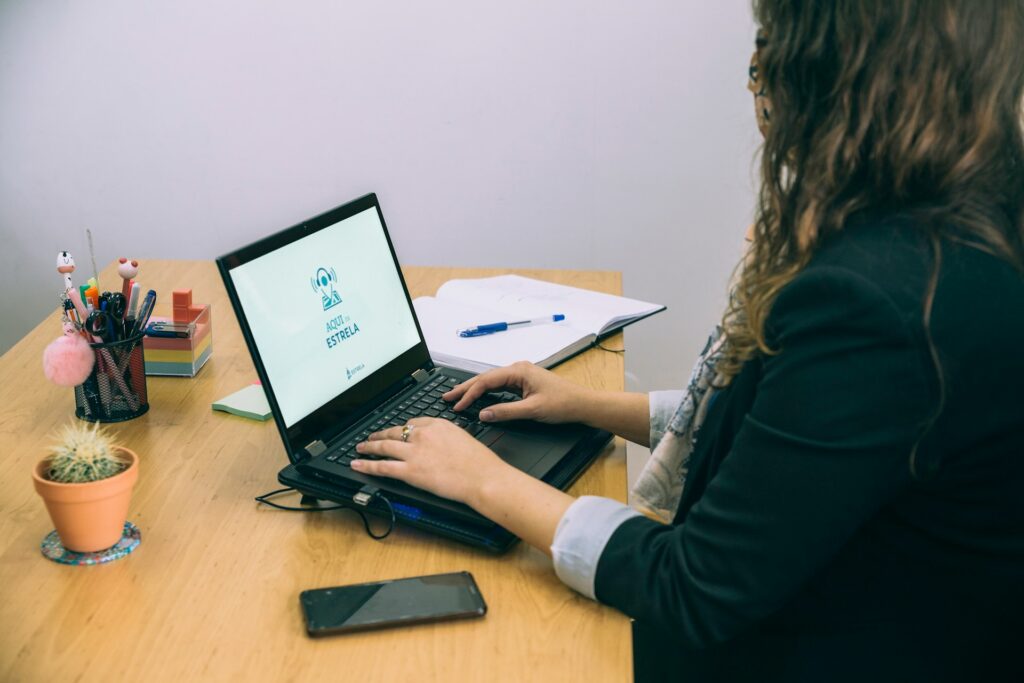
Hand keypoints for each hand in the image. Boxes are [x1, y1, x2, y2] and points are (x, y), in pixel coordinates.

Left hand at [352, 418, 509, 506]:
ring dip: (369, 446)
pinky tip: (357, 464)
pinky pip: (383, 466)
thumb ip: (446, 437)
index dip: (402, 428)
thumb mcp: (463, 438)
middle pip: (394, 431)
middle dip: (380, 434)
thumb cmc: (479, 463)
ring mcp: (414, 452)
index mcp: (437, 425)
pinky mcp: (410, 471)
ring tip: (360, 448)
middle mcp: (423, 435)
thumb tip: (439, 443)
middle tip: (371, 437)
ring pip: (384, 446)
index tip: (398, 431)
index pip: (413, 423)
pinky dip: (367, 465)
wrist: (482, 477)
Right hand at [444, 361, 593, 424]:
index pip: (486, 381)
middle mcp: (518, 369)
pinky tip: (477, 398)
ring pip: (491, 382)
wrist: (583, 404)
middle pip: (485, 378)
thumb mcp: (532, 410)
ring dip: (474, 390)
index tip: (458, 405)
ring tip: (457, 397)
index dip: (469, 394)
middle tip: (446, 397)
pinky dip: (486, 393)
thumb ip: (506, 412)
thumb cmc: (563, 404)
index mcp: (518, 371)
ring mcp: (521, 376)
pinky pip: (499, 386)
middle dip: (465, 388)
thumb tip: (483, 414)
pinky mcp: (523, 383)